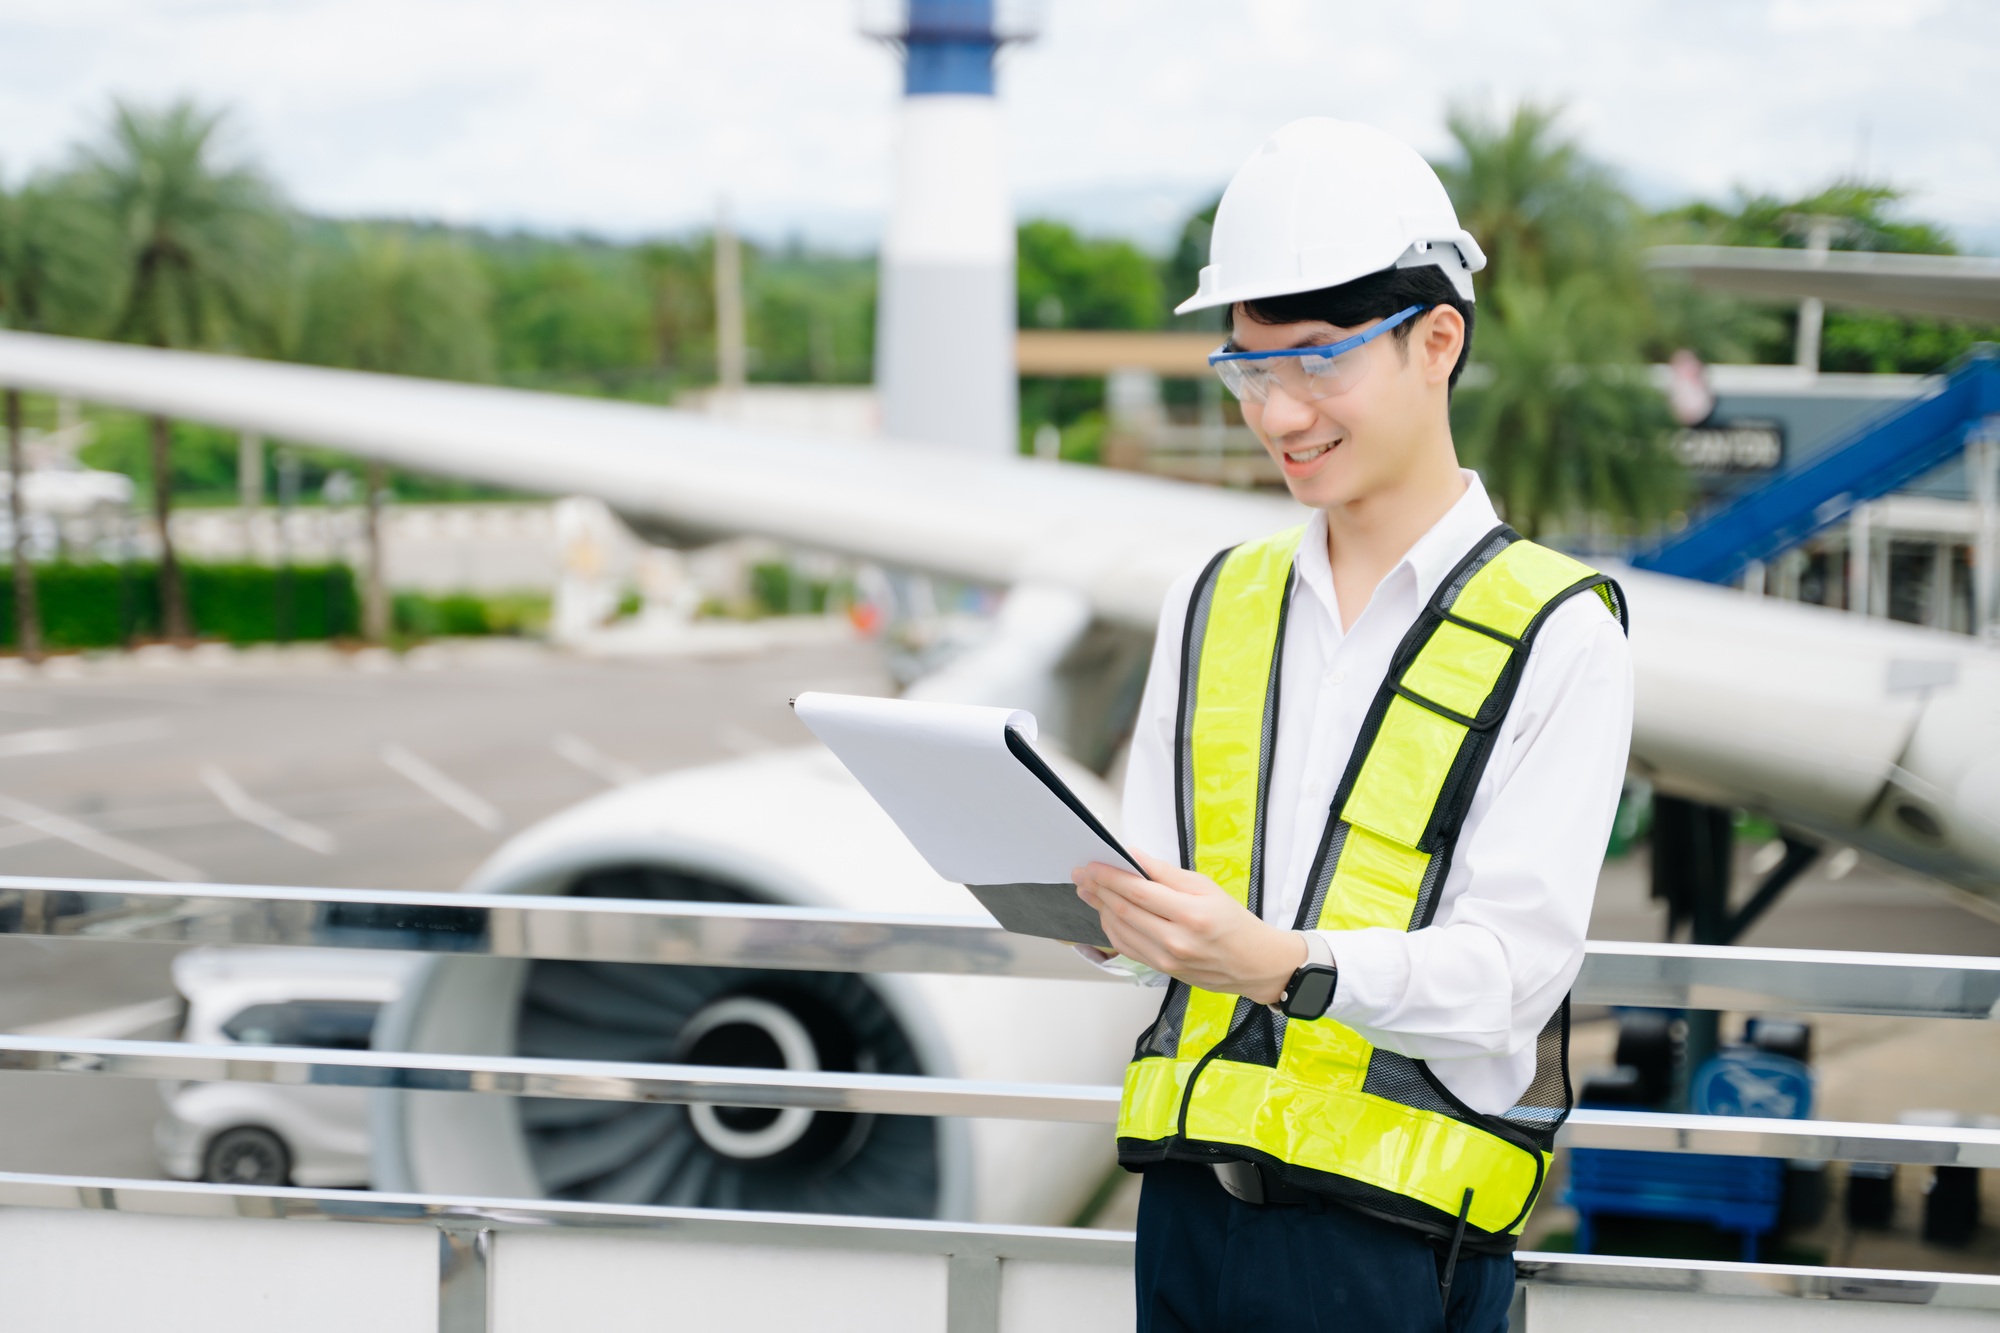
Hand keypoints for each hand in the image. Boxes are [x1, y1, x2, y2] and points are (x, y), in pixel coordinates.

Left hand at [1074, 850, 1306, 1003]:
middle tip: (1081, 874)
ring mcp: (1167, 959)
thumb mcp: (1206, 887)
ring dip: (1100, 908)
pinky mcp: (1162, 970)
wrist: (1254, 964)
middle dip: (1098, 889)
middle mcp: (1176, 940)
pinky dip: (1112, 928)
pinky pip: (1128, 948)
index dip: (1110, 876)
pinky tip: (1105, 913)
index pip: (1139, 891)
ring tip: (1088, 890)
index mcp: (1191, 914)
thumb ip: (1166, 873)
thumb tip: (1134, 856)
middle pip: (1124, 911)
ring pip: (1120, 930)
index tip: (1093, 864)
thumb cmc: (1233, 922)